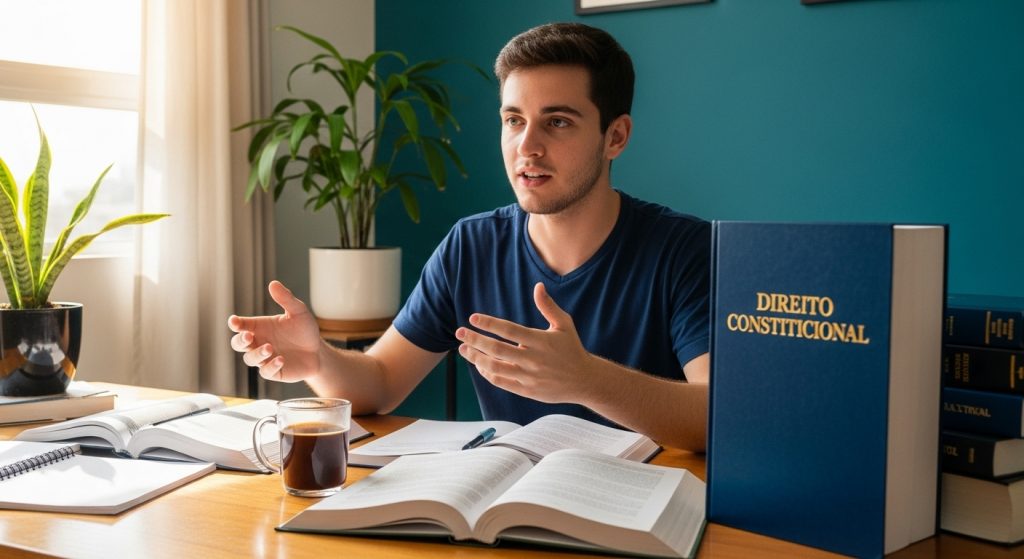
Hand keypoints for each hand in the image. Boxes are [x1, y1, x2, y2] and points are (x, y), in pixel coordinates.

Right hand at [227, 280, 321, 382]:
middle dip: (240, 340)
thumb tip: (273, 283)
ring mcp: (264, 359)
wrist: (318, 351)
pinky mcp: (274, 372)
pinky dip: (271, 366)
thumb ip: (286, 299)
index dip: (235, 324)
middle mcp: (258, 343)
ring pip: (249, 359)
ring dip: (257, 354)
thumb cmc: (304, 330)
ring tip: (269, 347)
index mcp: (259, 327)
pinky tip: (281, 359)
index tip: (234, 321)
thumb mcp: (298, 312)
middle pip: (238, 344)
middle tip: (249, 336)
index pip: (240, 325)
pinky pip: (265, 372)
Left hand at [456, 282, 594, 403]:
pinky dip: (487, 373)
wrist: (584, 381)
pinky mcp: (527, 390)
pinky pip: (501, 381)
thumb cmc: (572, 349)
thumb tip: (538, 286)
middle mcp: (533, 359)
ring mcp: (529, 376)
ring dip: (476, 358)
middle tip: (460, 333)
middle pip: (497, 349)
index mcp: (541, 341)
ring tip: (463, 349)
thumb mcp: (564, 324)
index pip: (509, 330)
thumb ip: (548, 306)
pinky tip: (479, 363)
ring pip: (495, 367)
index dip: (489, 324)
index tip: (473, 318)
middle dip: (475, 340)